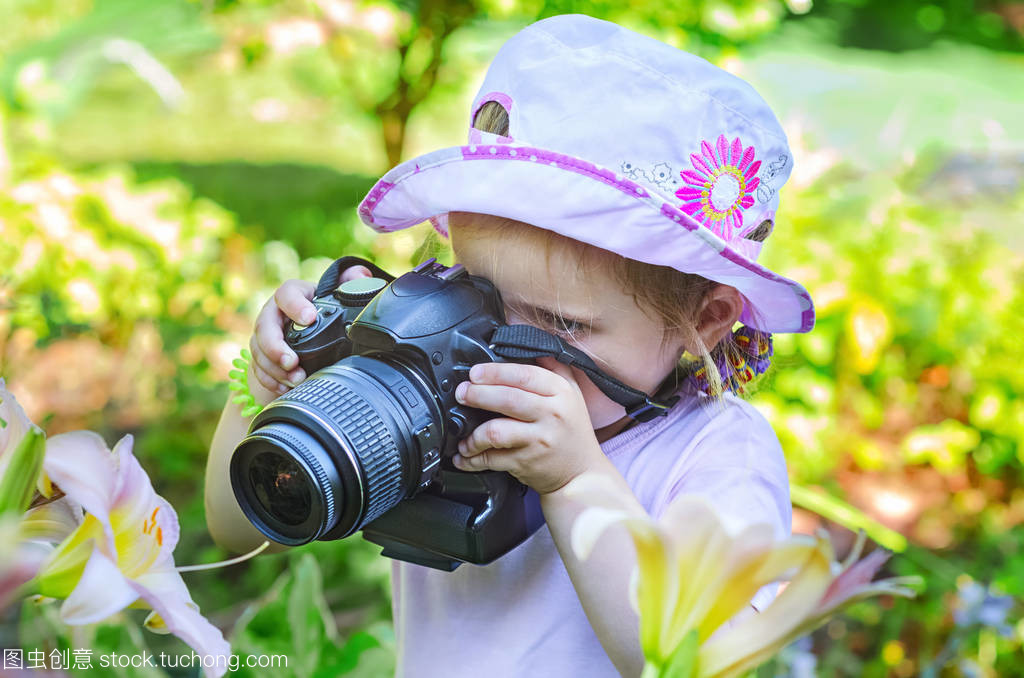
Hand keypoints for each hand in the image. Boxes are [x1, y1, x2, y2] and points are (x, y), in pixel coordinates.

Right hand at [247, 265, 371, 403]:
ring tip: (295, 380)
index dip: (295, 305)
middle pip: (264, 326)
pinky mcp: (260, 355)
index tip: (309, 319)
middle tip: (292, 362)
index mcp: (293, 295)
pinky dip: (269, 380)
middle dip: (275, 347)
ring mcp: (264, 335)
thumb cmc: (323, 312)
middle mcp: (274, 313)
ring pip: (258, 350)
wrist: (307, 332)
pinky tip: (284, 388)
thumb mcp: (337, 297)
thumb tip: (362, 274)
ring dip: (274, 368)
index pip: (287, 293)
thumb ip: (350, 285)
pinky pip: (257, 368)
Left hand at [451, 357, 605, 494]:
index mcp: (560, 392)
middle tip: (462, 394)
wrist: (583, 472)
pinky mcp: (527, 463)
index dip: (495, 372)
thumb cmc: (572, 430)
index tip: (475, 373)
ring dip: (473, 433)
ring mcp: (539, 440)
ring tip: (464, 433)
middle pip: (507, 399)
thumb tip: (524, 344)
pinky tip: (464, 455)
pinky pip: (492, 459)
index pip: (524, 375)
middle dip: (477, 394)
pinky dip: (472, 458)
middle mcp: (552, 415)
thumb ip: (552, 367)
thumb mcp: (571, 392)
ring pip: (496, 431)